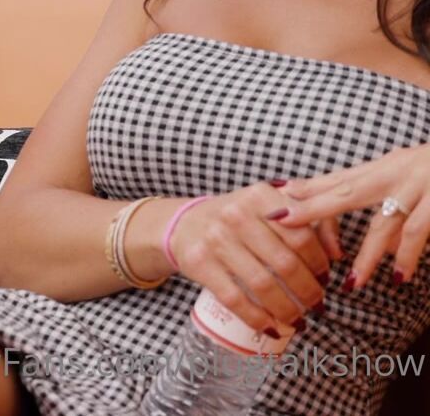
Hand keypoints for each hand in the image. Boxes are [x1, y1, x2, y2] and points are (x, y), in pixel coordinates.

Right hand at [167, 180, 341, 335]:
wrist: (183, 223)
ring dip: (287, 309)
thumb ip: (309, 218)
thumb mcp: (269, 206)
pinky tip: (272, 328)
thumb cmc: (237, 217)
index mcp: (259, 196)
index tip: (325, 279)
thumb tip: (339, 254)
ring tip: (300, 321)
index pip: (301, 234)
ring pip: (262, 284)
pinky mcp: (199, 263)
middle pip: (285, 263)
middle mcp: (235, 214)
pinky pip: (234, 298)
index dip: (320, 263)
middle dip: (308, 292)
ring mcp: (215, 239)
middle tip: (318, 305)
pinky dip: (257, 318)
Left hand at [278, 143, 429, 289]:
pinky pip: (420, 232)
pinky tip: (398, 277)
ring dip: (369, 254)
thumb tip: (359, 226)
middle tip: (282, 221)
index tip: (273, 198)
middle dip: (314, 207)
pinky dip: (409, 255)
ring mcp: (423, 188)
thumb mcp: (407, 173)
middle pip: (349, 191)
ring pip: (388, 224)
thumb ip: (382, 195)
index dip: (307, 187)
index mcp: (387, 167)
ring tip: (351, 283)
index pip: (340, 178)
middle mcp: (400, 173)